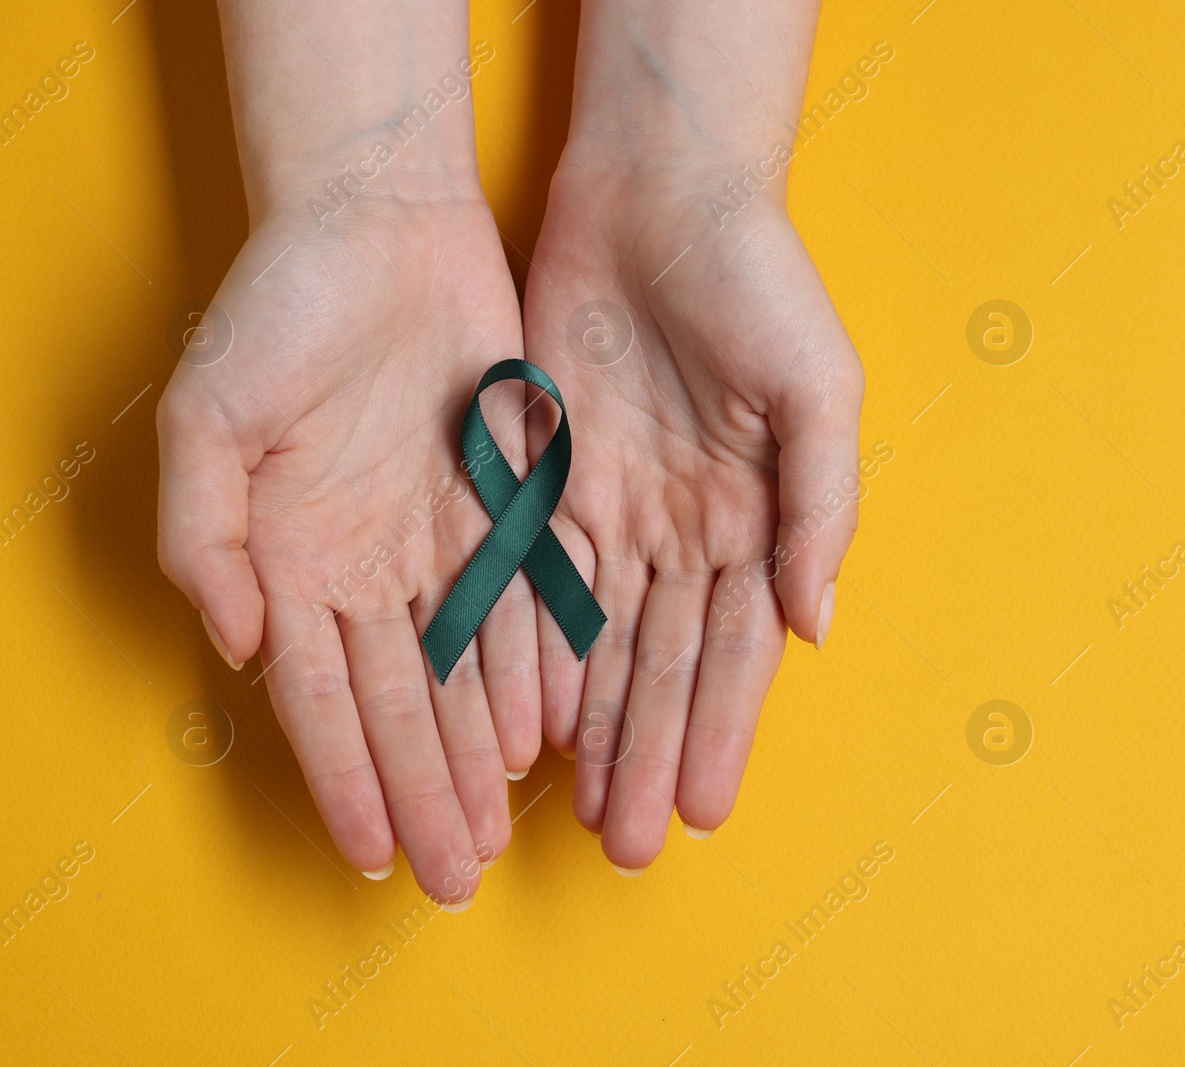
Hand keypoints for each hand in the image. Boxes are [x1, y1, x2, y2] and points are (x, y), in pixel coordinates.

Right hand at [157, 191, 539, 905]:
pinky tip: (548, 732)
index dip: (346, 777)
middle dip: (427, 792)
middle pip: (402, 704)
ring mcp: (441, 538)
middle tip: (457, 874)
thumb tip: (232, 645)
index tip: (371, 855)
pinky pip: (526, 601)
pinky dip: (535, 668)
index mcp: (292, 557)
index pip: (320, 697)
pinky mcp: (507, 502)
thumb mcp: (210, 415)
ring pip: (467, 671)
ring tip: (501, 829)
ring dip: (482, 753)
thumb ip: (205, 536)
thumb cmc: (280, 308)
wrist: (381, 224)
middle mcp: (369, 565)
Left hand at [522, 152, 863, 868]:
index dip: (719, 729)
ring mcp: (616, 507)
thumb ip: (820, 508)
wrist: (660, 190)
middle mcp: (688, 527)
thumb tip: (817, 628)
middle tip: (629, 846)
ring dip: (597, 728)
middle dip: (650, 754)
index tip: (701, 809)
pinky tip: (529, 718)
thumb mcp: (819, 387)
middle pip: (665, 663)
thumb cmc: (760, 279)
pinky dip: (535, 653)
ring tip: (581, 810)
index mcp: (758, 515)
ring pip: (602, 642)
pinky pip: (538, 583)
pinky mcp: (548, 474)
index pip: (737, 648)